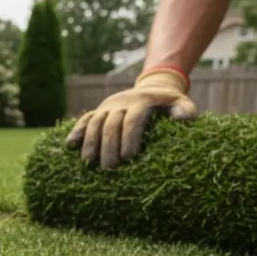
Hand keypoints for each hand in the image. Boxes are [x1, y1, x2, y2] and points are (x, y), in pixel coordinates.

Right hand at [66, 68, 197, 168]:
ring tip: (89, 163)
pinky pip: (85, 119)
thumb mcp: (181, 102)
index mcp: (142, 102)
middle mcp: (122, 103)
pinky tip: (71, 145)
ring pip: (95, 122)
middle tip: (110, 168)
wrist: (152, 87)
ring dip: (90, 142)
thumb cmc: (169, 103)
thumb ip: (185, 110)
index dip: (129, 137)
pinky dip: (77, 131)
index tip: (128, 157)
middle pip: (111, 124)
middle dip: (109, 146)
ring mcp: (108, 106)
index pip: (133, 119)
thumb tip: (185, 119)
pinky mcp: (99, 111)